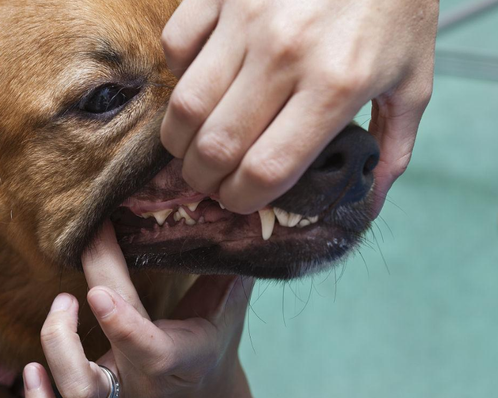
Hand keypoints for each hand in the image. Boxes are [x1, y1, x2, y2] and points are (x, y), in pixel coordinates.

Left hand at [23, 222, 253, 397]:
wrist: (203, 395)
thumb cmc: (211, 350)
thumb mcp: (225, 316)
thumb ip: (227, 276)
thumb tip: (234, 222)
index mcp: (178, 359)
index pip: (148, 350)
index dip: (122, 326)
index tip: (97, 293)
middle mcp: (140, 382)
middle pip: (95, 376)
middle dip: (70, 330)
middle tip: (73, 283)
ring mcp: (116, 394)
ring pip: (74, 393)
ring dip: (56, 349)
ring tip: (61, 306)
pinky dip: (38, 394)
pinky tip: (31, 369)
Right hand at [160, 0, 438, 215]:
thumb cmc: (397, 9)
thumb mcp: (414, 80)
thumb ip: (394, 146)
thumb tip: (369, 198)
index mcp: (337, 86)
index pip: (266, 169)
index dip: (242, 198)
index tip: (238, 200)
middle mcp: (286, 55)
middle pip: (216, 146)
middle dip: (204, 179)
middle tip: (209, 181)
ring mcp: (247, 19)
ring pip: (185, 105)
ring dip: (180, 140)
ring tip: (192, 146)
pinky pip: (176, 47)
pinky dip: (179, 74)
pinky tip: (201, 82)